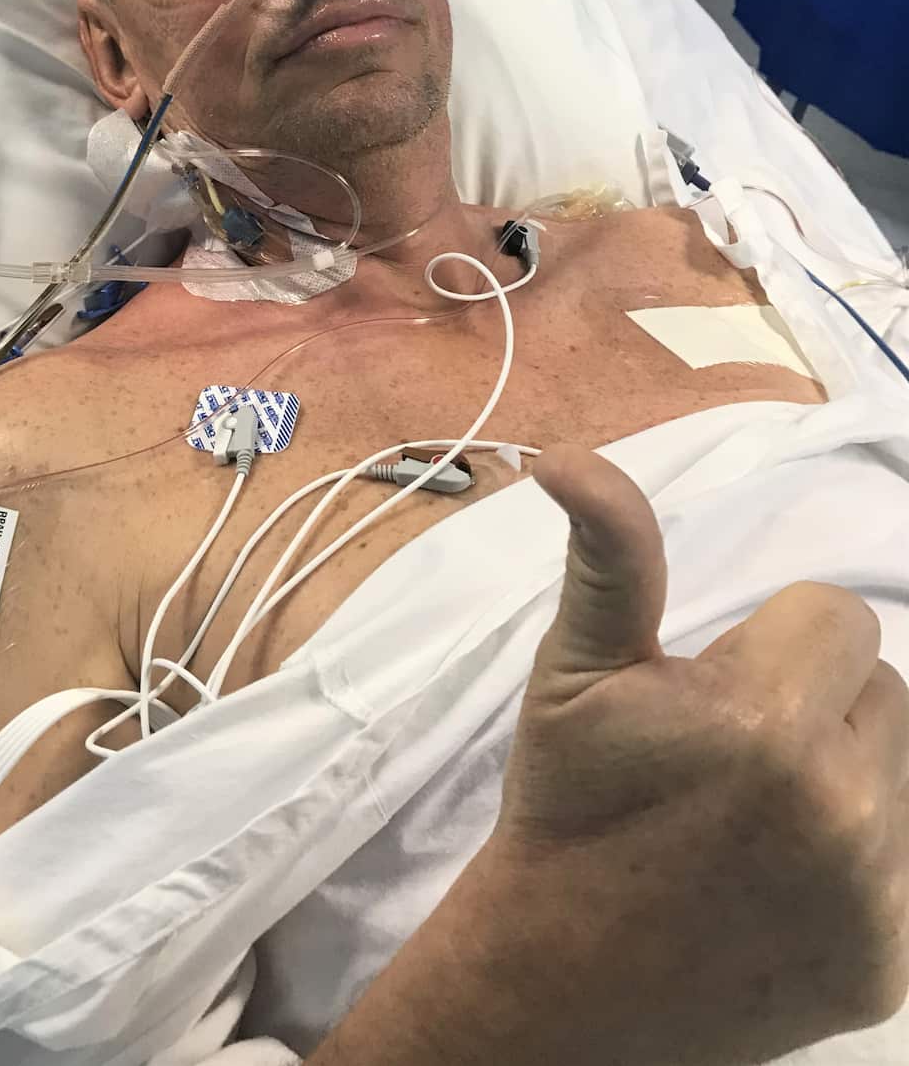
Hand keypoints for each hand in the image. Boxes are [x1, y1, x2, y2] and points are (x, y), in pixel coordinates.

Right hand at [480, 446, 908, 1065]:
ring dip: (853, 768)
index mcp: (761, 719)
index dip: (768, 643)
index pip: (836, 615)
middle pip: (885, 684)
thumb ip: (609, 556)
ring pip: (907, 763)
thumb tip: (566, 456)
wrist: (560, 977)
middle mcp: (842, 807)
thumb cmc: (567, 804)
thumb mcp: (572, 670)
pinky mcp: (895, 962)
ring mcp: (877, 895)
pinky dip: (868, 852)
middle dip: (818, 699)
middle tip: (734, 751)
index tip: (711, 693)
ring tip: (765, 810)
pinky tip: (790, 876)